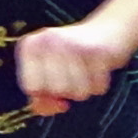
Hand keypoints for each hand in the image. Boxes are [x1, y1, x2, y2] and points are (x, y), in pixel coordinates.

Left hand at [14, 23, 129, 117]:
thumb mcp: (46, 73)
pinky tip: (97, 69)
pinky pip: (97, 88)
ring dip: (84, 89)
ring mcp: (74, 44)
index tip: (51, 88)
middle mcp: (50, 40)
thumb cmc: (71, 57)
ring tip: (84, 73)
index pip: (31, 88)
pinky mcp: (97, 51)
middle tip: (71, 76)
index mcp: (31, 46)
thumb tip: (49, 107)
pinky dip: (98, 85)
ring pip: (78, 92)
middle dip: (67, 91)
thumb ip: (39, 97)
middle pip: (56, 90)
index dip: (43, 95)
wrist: (106, 30)